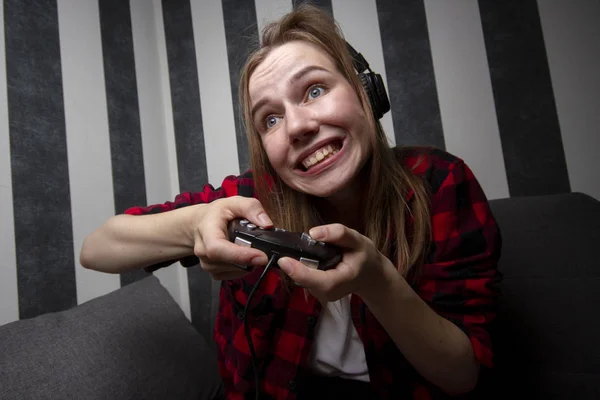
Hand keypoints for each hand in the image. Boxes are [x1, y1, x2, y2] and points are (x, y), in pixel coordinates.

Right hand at [190, 196, 271, 279]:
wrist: (201, 223)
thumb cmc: (217, 214)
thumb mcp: (234, 202)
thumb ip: (251, 208)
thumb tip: (266, 224)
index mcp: (207, 230)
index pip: (218, 249)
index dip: (240, 255)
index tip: (261, 257)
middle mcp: (203, 250)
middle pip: (229, 263)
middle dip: (250, 258)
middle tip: (262, 250)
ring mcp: (207, 264)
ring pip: (234, 270)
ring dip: (248, 263)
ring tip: (251, 248)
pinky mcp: (214, 272)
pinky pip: (234, 275)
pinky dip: (244, 268)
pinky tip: (245, 256)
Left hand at [277, 223, 394, 301]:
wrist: (370, 275)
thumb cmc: (364, 256)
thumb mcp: (357, 240)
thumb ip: (338, 234)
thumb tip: (313, 232)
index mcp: (342, 281)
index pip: (318, 281)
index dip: (299, 272)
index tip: (283, 260)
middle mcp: (329, 292)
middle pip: (304, 281)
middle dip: (290, 267)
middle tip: (274, 252)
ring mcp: (321, 294)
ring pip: (301, 281)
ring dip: (292, 267)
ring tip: (282, 253)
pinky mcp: (315, 290)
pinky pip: (302, 279)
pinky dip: (296, 268)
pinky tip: (294, 258)